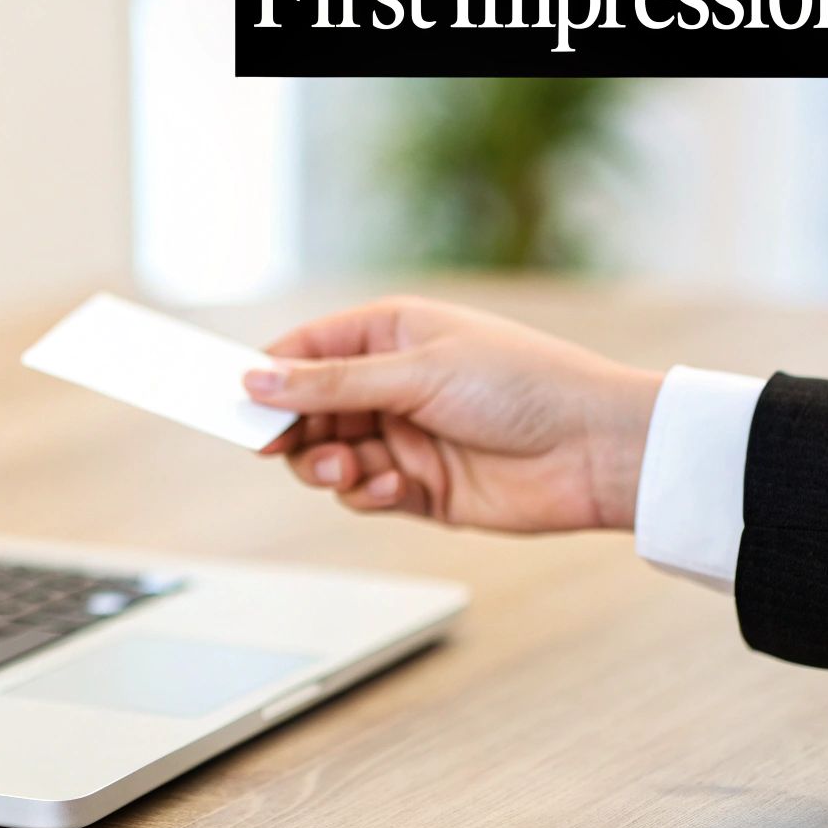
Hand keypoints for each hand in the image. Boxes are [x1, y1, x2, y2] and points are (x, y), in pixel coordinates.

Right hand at [243, 296, 662, 531]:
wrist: (595, 450)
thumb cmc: (523, 386)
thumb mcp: (417, 372)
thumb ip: (331, 384)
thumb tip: (256, 381)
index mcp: (389, 333)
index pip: (303, 352)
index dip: (266, 378)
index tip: (231, 404)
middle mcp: (390, 383)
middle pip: (305, 410)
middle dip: (293, 431)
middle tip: (280, 446)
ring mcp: (402, 436)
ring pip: (327, 456)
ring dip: (328, 467)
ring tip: (351, 470)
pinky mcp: (417, 487)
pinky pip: (361, 492)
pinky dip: (365, 494)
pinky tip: (393, 489)